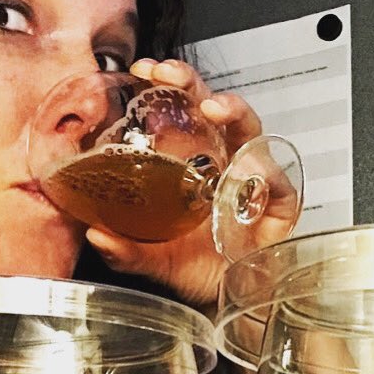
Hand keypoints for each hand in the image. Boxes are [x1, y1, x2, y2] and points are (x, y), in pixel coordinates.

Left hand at [84, 58, 294, 312]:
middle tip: (169, 76)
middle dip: (192, 84)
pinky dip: (265, 174)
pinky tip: (247, 173)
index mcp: (189, 165)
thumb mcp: (150, 260)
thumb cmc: (191, 270)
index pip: (179, 112)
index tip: (142, 70)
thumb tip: (94, 234)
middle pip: (212, 109)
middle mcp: (221, 164)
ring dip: (233, 113)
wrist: (222, 303)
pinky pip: (278, 182)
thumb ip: (124, 249)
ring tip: (213, 110)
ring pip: (250, 132)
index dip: (165, 86)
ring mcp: (252, 181)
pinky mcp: (278, 206)